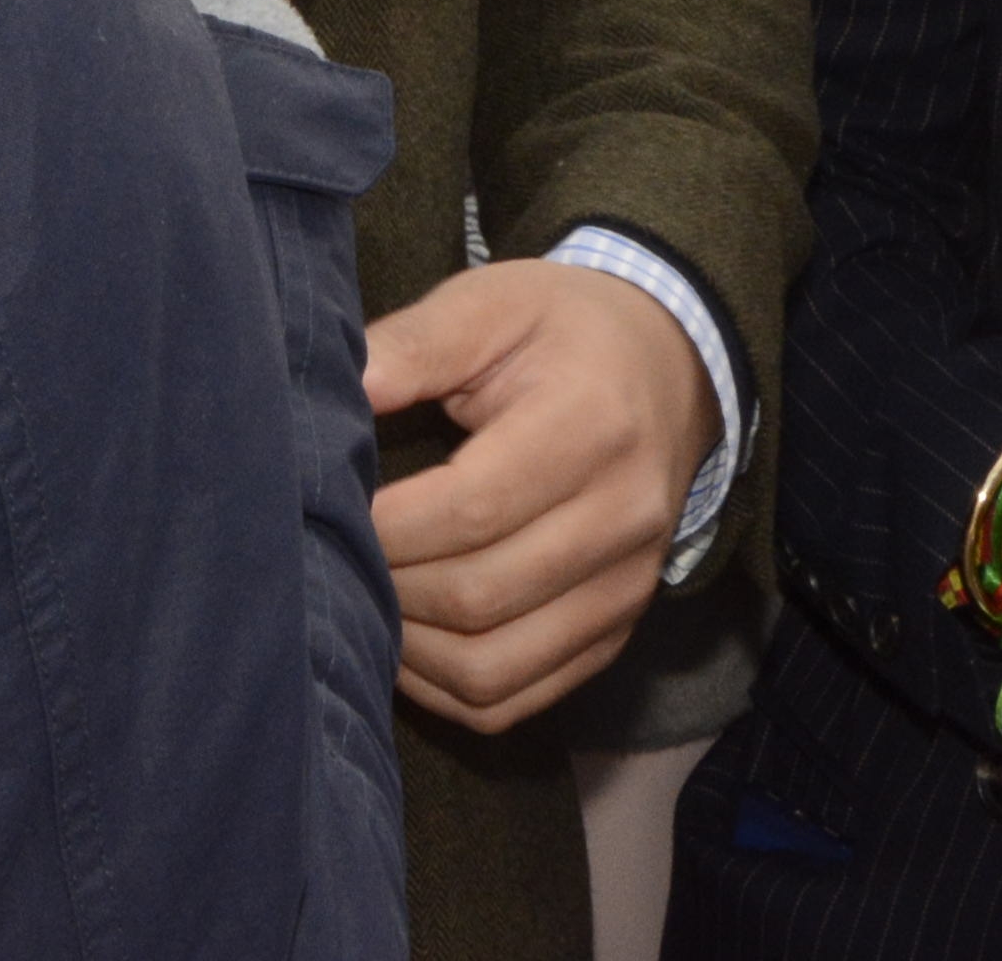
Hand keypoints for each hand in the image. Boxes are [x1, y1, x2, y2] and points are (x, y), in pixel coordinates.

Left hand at [359, 259, 716, 729]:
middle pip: (479, 595)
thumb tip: (341, 387)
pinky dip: (445, 687)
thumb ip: (412, 343)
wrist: (668, 364)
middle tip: (337, 551)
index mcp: (593, 425)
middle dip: (388, 584)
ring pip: (494, 667)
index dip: (388, 523)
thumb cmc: (561, 330)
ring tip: (365, 595)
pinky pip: (517, 698)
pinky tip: (404, 642)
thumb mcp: (490, 304)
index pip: (473, 508)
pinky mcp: (616, 631)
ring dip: (409, 649)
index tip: (334, 504)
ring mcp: (626, 586)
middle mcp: (624, 517)